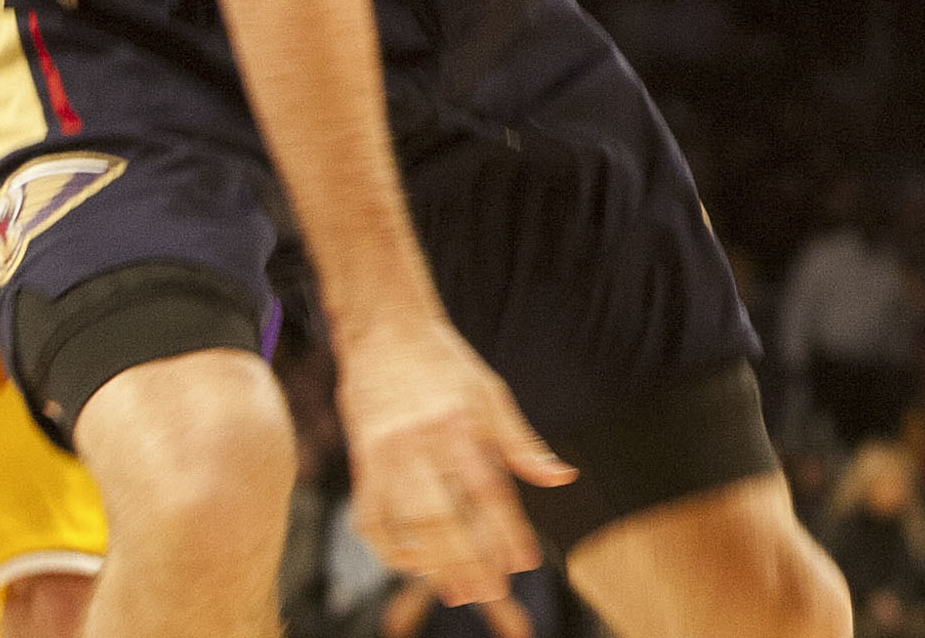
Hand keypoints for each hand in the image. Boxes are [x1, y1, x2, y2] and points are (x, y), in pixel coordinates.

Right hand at [341, 313, 576, 607]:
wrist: (384, 330)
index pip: (487, 488)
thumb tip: (563, 478)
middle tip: (491, 593)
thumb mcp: (492, 393)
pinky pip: (370, 517)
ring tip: (458, 592)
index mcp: (461, 423)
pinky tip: (413, 565)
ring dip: (435, 563)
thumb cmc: (445, 363)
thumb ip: (523, 443)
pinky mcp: (361, 461)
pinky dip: (389, 547)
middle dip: (470, 560)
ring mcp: (386, 454)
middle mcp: (422, 441)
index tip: (525, 562)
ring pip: (410, 521)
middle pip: (446, 514)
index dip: (507, 529)